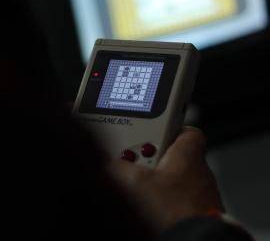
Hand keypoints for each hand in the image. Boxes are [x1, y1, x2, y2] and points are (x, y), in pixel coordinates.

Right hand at [108, 127, 223, 232]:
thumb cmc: (175, 212)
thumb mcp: (135, 182)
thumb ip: (118, 166)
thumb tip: (104, 161)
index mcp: (190, 155)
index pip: (188, 131)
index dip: (172, 128)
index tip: (155, 131)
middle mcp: (201, 174)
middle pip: (175, 158)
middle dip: (155, 162)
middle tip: (135, 167)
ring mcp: (201, 197)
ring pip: (176, 183)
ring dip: (159, 186)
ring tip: (138, 194)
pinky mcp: (201, 217)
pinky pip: (179, 204)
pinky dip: (165, 205)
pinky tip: (150, 212)